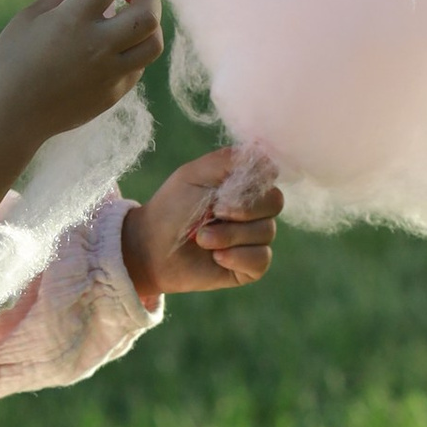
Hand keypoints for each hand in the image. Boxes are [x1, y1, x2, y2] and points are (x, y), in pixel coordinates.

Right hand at [0, 0, 162, 215]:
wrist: (10, 116)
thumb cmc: (10, 62)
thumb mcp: (28, 19)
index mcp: (73, 21)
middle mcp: (98, 47)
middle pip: (148, 15)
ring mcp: (110, 74)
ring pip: (153, 44)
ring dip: (148, 25)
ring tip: (129, 21)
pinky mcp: (113, 94)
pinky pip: (136, 68)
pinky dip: (131, 52)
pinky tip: (112, 49)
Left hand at [123, 148, 282, 300]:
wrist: (152, 247)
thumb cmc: (172, 207)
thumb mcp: (195, 174)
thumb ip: (228, 160)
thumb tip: (268, 161)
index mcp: (243, 184)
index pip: (270, 175)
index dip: (251, 183)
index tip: (223, 189)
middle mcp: (254, 210)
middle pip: (274, 202)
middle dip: (242, 209)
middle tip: (213, 212)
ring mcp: (254, 238)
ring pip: (266, 232)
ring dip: (230, 235)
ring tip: (202, 239)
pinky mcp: (250, 266)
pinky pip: (261, 259)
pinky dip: (237, 257)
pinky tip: (216, 257)